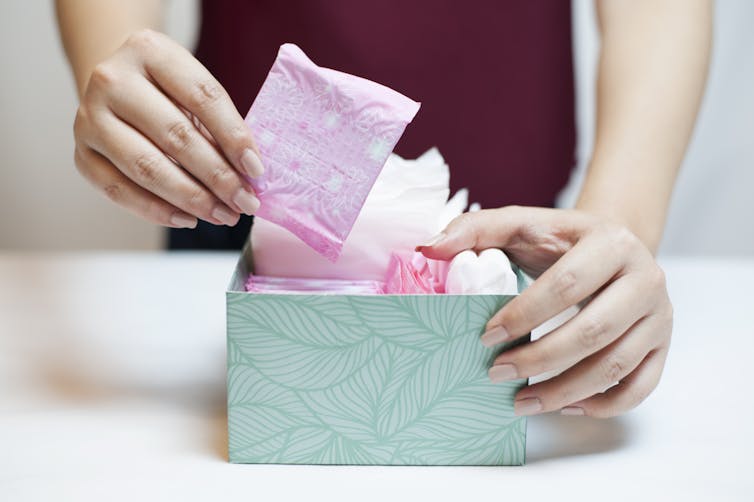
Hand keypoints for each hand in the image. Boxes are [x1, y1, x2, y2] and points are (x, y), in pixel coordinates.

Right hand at [73, 29, 263, 227]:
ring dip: (192, 198)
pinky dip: (158, 210)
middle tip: (245, 202)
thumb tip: (248, 175)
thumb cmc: (167, 92)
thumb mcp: (194, 89)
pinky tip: (188, 218)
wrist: (116, 87)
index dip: (234, 137)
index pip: (202, 97)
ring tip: (223, 214)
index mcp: (150, 51)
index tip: (257, 170)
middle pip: (175, 136)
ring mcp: (89, 118)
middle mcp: (112, 81)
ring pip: (146, 168)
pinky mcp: (82, 155)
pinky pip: (120, 191)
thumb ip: (218, 125)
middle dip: (218, 176)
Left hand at [420, 206, 672, 417]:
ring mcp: (660, 315)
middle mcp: (646, 278)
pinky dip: (603, 404)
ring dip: (565, 391)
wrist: (616, 246)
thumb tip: (427, 247)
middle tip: (497, 374)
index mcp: (611, 243)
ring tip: (522, 402)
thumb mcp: (522, 224)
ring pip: (616, 365)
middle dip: (540, 360)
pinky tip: (565, 406)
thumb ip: (476, 229)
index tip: (486, 336)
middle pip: (594, 331)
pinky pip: (640, 386)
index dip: (525, 314)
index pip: (567, 285)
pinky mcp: (663, 344)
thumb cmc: (561, 240)